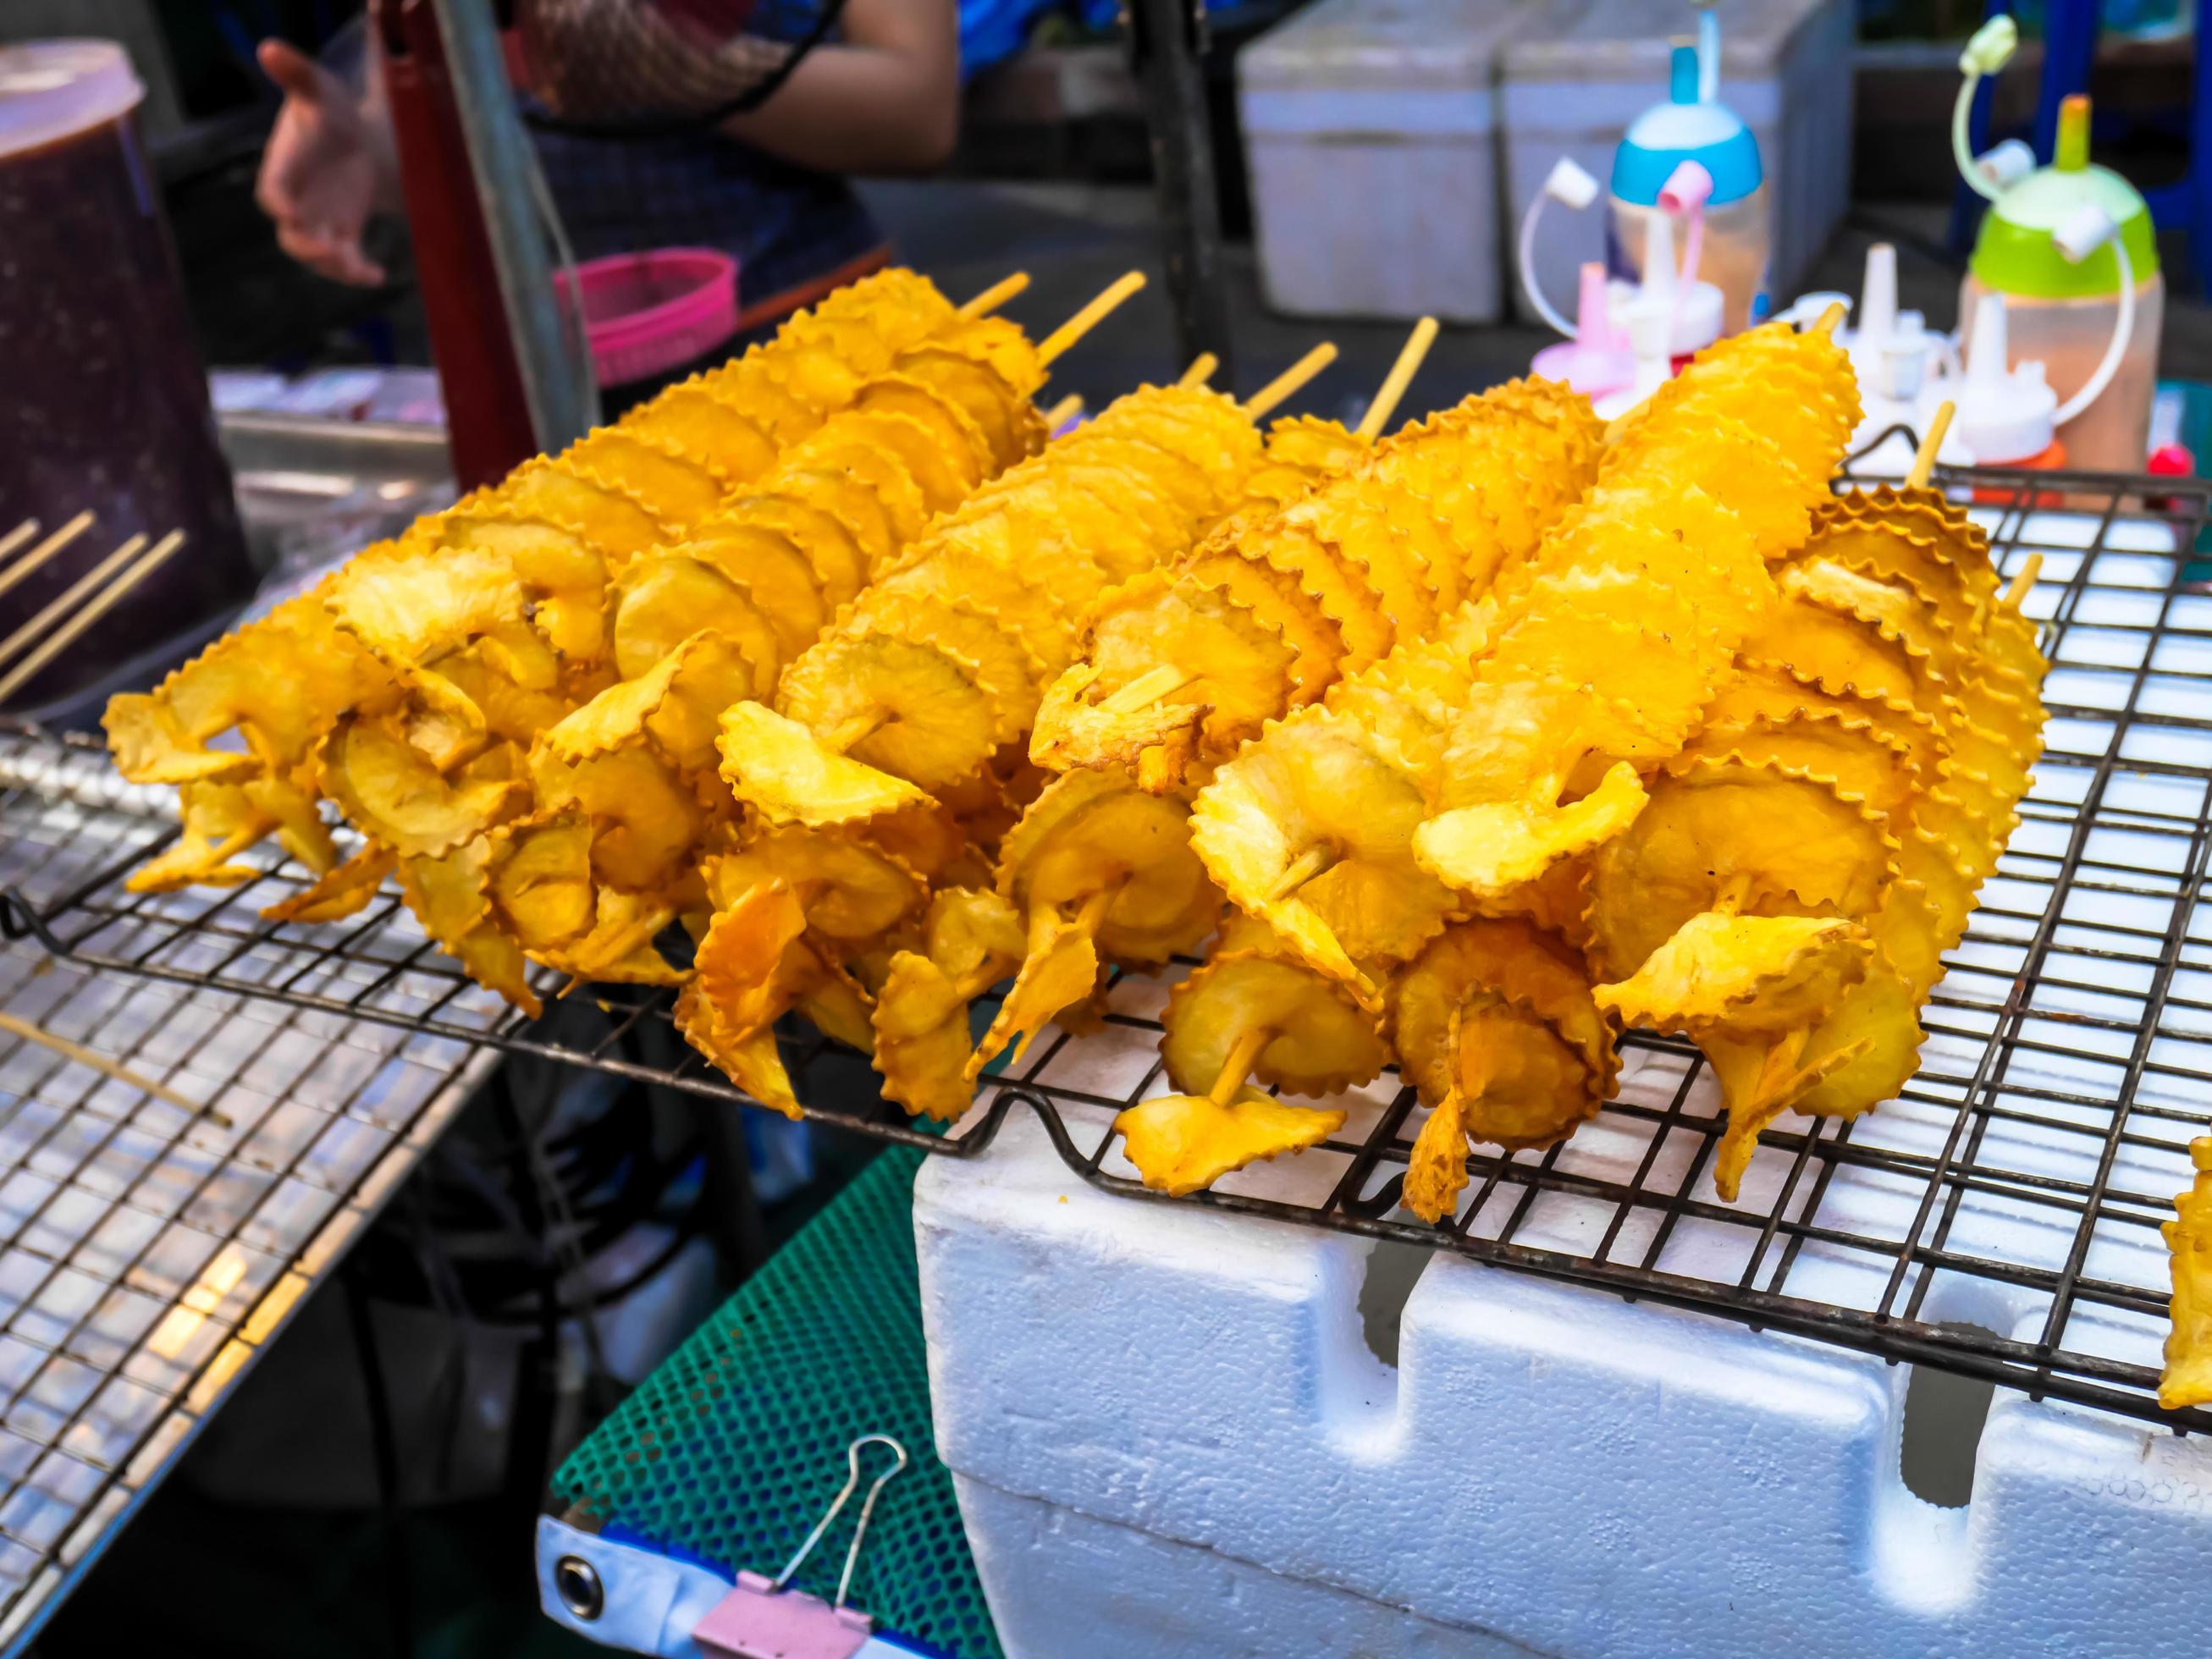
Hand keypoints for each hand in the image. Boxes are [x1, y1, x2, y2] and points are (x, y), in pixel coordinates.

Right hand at [254, 39, 390, 286]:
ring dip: (336, 267)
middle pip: (291, 236)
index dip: (278, 202)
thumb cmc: (328, 108)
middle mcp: (296, 201)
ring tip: (361, 271)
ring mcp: (318, 222)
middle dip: (306, 248)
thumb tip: (269, 48)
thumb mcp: (319, 88)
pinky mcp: (342, 234)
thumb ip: (297, 73)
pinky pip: (346, 261)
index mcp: (283, 168)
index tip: (288, 211)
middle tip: (328, 253)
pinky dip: (359, 272)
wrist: (351, 135)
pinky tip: (379, 275)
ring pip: (318, 256)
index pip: (272, 191)